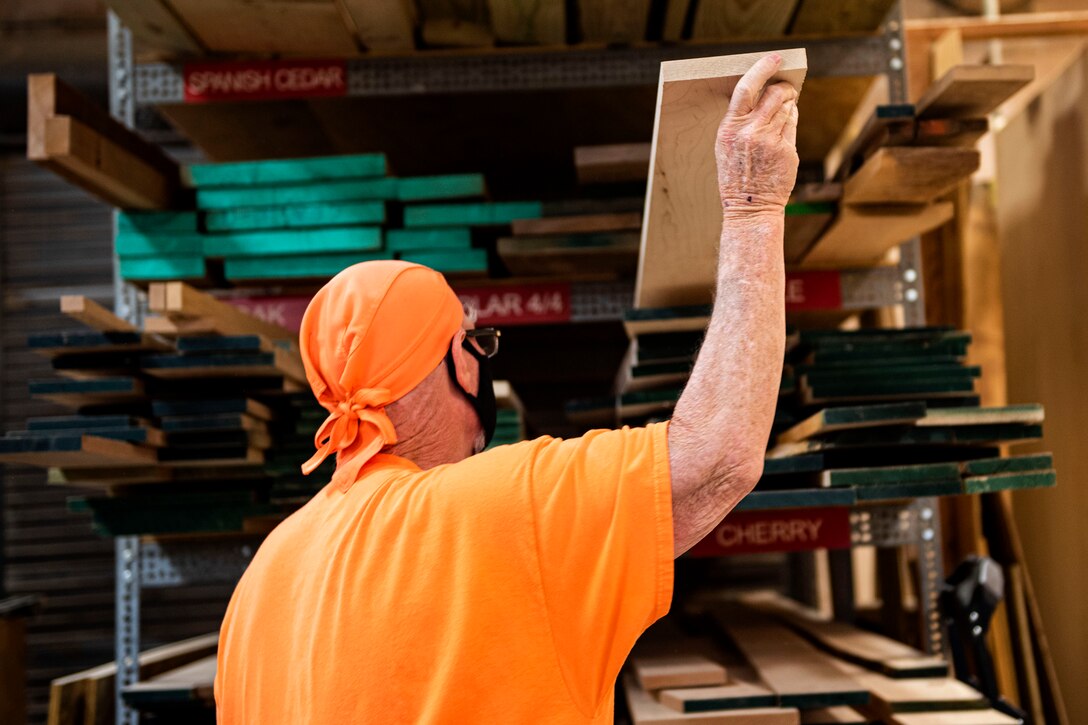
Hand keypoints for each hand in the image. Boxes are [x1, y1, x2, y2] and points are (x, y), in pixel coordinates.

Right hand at [715, 53, 799, 212]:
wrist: (749, 207)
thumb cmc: (737, 177)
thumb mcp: (728, 146)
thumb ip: (743, 121)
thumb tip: (769, 94)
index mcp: (729, 128)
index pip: (746, 88)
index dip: (762, 68)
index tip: (774, 58)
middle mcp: (749, 131)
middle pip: (773, 93)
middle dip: (783, 88)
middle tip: (786, 90)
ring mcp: (769, 140)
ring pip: (786, 107)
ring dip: (788, 104)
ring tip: (783, 113)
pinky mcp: (786, 150)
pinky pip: (793, 123)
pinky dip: (792, 120)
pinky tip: (784, 130)